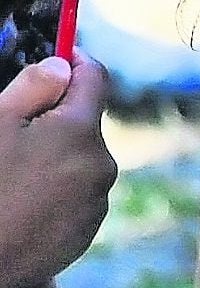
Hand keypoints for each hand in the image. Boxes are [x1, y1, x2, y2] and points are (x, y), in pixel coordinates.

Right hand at [0, 58, 115, 287]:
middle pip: (84, 123)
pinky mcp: (84, 233)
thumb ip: (32, 88)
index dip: (74, 60)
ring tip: (10, 170)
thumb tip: (63, 67)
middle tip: (14, 125)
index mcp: (81, 133)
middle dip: (55, 116)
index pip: (95, 79)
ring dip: (53, 154)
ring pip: (79, 161)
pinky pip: (73, 195)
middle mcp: (101, 167)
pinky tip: (17, 199)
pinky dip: (52, 188)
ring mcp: (95, 204)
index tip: (57, 54)